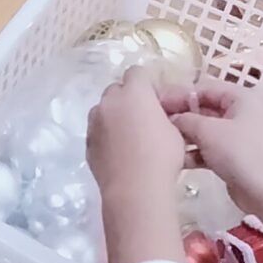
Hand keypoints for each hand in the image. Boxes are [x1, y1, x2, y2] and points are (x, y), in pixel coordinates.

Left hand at [86, 73, 190, 262]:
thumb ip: (162, 114)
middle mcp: (110, 102)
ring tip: (129, 137)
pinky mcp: (87, 142)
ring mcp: (94, 122)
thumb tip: (157, 115)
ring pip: (103, 110)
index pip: (137, 73)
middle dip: (128, 99)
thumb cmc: (162, 156)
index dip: (146, 85)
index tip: (156, 101)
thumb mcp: (175, 131)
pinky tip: (119, 152)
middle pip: (117, 89)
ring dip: (114, 116)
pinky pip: (97, 130)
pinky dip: (106, 135)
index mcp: (134, 93)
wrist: (134, 189)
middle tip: (143, 118)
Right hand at [160, 83, 262, 218]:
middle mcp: (241, 113)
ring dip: (185, 136)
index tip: (155, 104)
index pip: (204, 88)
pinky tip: (177, 160)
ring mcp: (239, 136)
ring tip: (162, 143)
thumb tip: (171, 118)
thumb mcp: (209, 131)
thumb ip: (186, 119)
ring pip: (206, 130)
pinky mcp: (235, 157)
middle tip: (154, 124)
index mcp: (241, 98)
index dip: (179, 95)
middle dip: (181, 116)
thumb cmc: (241, 153)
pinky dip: (195, 152)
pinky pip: (210, 149)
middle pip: (204, 109)